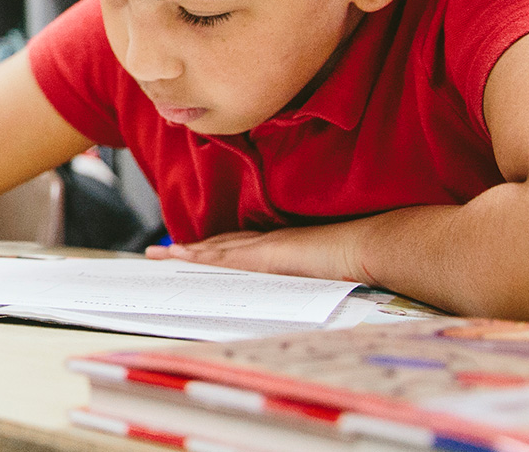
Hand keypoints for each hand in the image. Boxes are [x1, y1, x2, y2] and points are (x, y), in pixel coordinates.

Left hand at [145, 220, 377, 285]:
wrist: (368, 246)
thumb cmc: (355, 260)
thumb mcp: (321, 273)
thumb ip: (306, 277)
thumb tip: (300, 286)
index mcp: (280, 246)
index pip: (238, 248)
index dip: (212, 250)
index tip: (190, 252)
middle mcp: (267, 241)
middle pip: (220, 245)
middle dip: (190, 250)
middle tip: (161, 253)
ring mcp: (266, 245)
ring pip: (217, 249)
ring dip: (186, 252)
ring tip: (160, 255)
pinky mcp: (266, 253)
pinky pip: (226, 256)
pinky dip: (202, 256)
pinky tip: (182, 256)